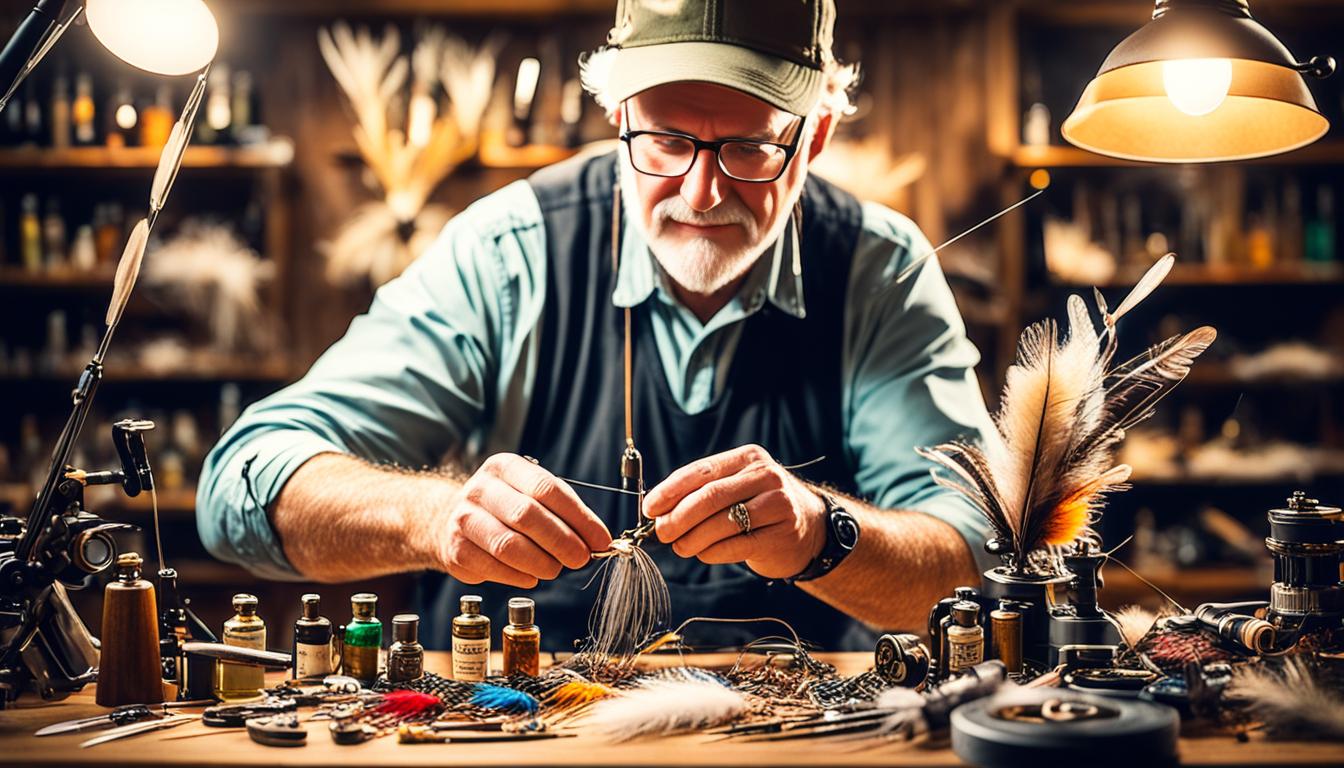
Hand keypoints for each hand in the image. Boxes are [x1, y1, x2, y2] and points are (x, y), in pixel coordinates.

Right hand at [432, 453, 611, 587]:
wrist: (449, 519)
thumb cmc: (504, 507)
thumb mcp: (532, 495)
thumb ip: (565, 512)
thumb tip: (598, 540)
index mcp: (504, 467)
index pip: (546, 488)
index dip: (578, 517)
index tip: (600, 539)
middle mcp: (480, 488)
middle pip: (527, 515)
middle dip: (561, 541)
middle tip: (581, 558)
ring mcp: (463, 518)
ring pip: (508, 545)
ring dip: (541, 563)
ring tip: (555, 569)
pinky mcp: (455, 549)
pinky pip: (494, 567)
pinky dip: (519, 576)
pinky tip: (531, 577)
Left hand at [643, 444, 826, 579]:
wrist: (810, 527)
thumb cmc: (759, 506)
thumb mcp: (736, 487)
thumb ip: (702, 492)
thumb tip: (657, 511)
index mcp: (747, 458)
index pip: (701, 471)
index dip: (671, 490)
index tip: (650, 508)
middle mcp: (765, 476)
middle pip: (711, 496)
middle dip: (679, 516)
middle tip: (660, 532)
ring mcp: (778, 504)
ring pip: (724, 522)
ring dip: (694, 538)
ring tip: (680, 547)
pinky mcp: (783, 533)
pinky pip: (739, 544)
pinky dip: (714, 552)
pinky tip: (704, 553)